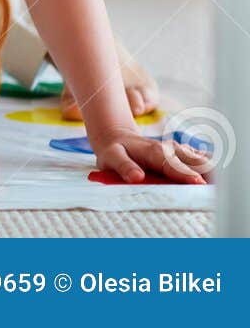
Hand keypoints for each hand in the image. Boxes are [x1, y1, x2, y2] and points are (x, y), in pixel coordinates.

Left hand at [90, 128, 211, 184]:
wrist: (116, 137)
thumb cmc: (114, 150)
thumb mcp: (111, 156)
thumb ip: (124, 167)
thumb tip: (136, 177)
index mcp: (155, 152)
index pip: (174, 166)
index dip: (186, 175)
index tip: (199, 184)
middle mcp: (171, 150)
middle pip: (194, 162)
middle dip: (206, 175)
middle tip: (211, 191)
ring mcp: (178, 151)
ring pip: (201, 160)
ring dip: (210, 171)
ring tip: (216, 186)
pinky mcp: (181, 155)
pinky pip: (200, 159)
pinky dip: (209, 167)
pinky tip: (214, 177)